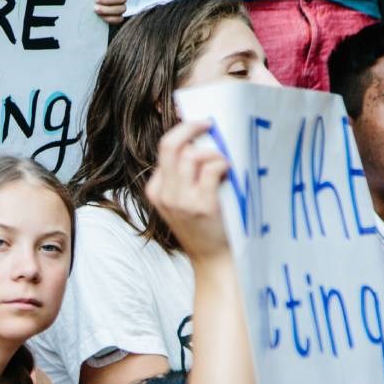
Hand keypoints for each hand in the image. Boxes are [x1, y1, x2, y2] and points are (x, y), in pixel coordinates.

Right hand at [145, 120, 230, 263]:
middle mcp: (164, 194)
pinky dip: (222, 164)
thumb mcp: (181, 201)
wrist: (211, 260)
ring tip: (223, 162)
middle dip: (191, 127)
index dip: (182, 131)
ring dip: (213, 152)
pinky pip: (211, 169)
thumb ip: (182, 176)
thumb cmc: (202, 227)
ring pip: (191, 155)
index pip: (164, 148)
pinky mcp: (201, 206)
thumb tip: (198, 140)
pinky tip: (228, 171)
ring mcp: (181, 200)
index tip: (198, 125)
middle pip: (171, 145)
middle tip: (208, 124)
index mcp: (155, 190)